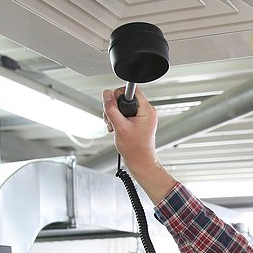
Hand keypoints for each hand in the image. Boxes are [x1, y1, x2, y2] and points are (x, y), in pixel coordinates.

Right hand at [101, 87, 174, 202]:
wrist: (140, 162)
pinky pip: (124, 113)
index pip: (131, 90)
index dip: (119, 96)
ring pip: (122, 106)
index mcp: (146, 110)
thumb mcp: (120, 126)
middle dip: (114, 108)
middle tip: (113, 121)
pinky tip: (117, 128)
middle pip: (124, 98)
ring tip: (115, 126)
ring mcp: (142, 116)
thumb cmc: (135, 149)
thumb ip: (111, 109)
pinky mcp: (138, 121)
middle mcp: (146, 111)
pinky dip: (117, 119)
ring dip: (114, 115)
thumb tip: (106, 94)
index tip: (114, 106)